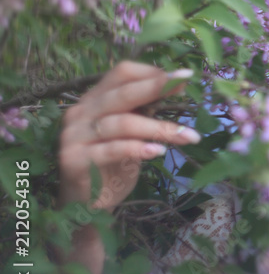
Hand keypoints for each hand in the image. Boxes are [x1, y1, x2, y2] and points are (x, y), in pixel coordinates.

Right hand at [58, 61, 200, 211]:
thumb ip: (144, 110)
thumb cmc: (113, 162)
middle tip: (187, 86)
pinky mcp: (74, 160)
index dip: (152, 73)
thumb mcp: (132, 132)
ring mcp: (75, 136)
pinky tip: (158, 152)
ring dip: (160, 129)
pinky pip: (111, 150)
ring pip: (123, 123)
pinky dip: (138, 149)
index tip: (183, 77)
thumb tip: (175, 87)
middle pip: (123, 94)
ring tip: (188, 136)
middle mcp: (81, 112)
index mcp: (95, 99)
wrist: (86, 200)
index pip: (121, 73)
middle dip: (157, 89)